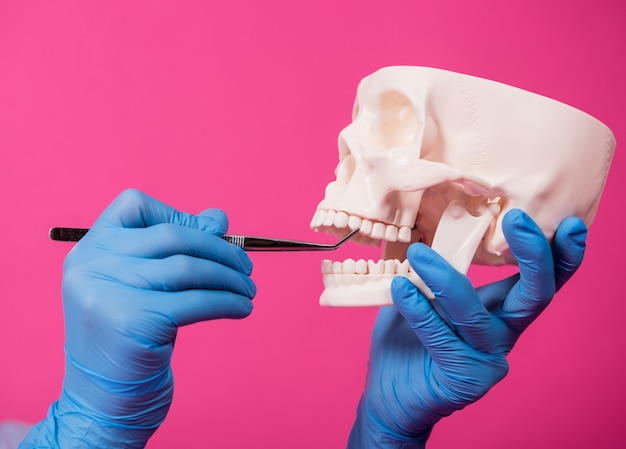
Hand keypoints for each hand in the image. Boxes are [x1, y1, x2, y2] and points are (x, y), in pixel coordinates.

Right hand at [20, 189, 255, 448]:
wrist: (102, 402)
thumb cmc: (129, 340)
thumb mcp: (143, 288)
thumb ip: (175, 251)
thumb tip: (219, 218)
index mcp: (90, 250)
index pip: (133, 205)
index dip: (177, 215)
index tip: (209, 236)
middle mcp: (92, 266)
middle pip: (172, 236)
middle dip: (220, 249)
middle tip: (246, 266)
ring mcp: (108, 293)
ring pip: (188, 268)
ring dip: (230, 278)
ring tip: (248, 291)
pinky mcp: (133, 322)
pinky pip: (197, 301)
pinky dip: (228, 302)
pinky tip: (242, 308)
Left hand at [347, 209, 586, 447]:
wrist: (391, 394)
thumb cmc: (408, 338)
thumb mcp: (423, 292)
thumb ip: (434, 264)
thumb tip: (424, 221)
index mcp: (501, 309)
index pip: (540, 281)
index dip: (560, 255)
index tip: (570, 223)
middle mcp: (503, 333)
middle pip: (535, 296)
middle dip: (534, 256)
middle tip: (518, 219)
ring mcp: (487, 359)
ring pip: (475, 315)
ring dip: (446, 280)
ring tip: (418, 254)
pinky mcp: (465, 380)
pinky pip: (442, 338)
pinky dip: (420, 311)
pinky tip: (400, 288)